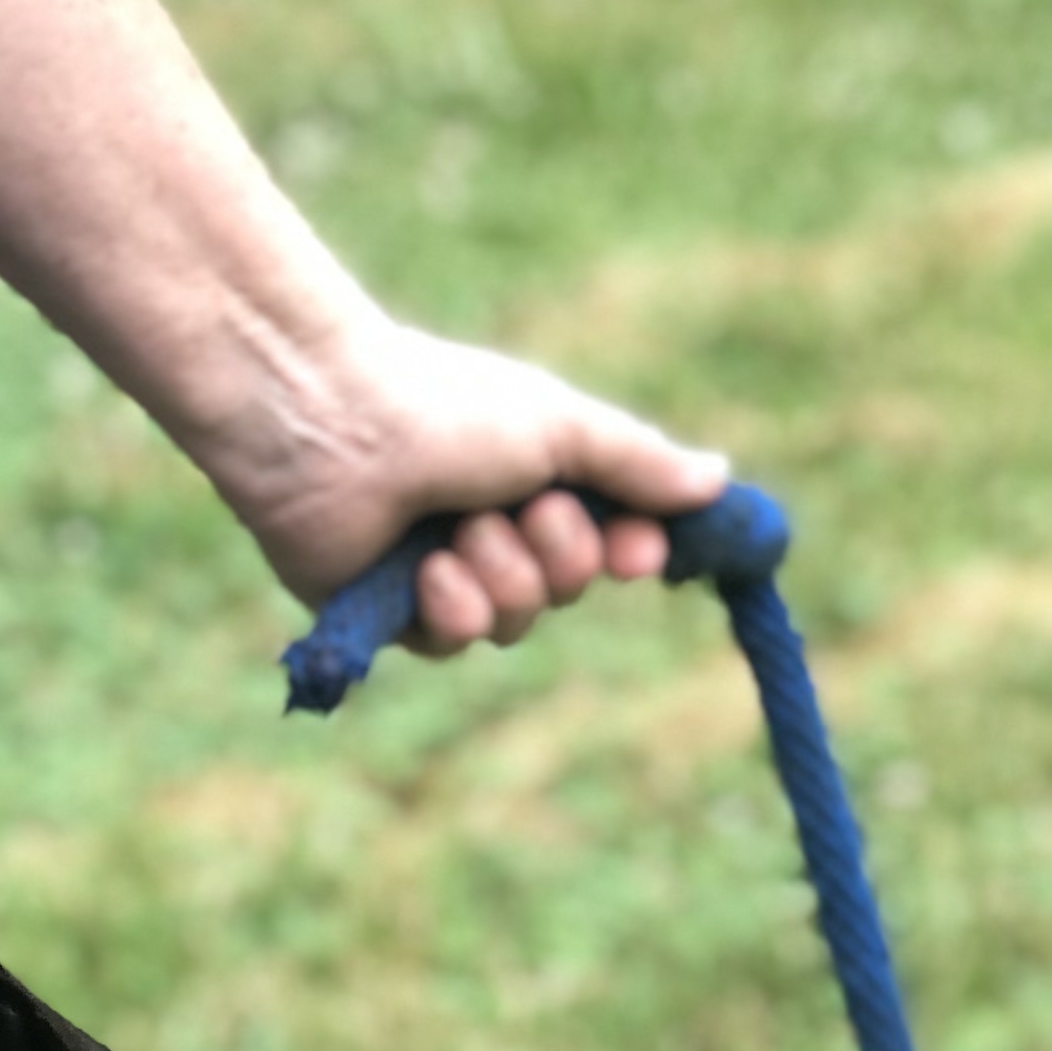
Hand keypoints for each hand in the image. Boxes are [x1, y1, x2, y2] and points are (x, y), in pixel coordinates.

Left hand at [204, 313, 729, 655]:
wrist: (333, 425)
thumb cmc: (446, 408)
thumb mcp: (562, 428)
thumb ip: (639, 462)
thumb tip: (718, 480)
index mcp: (536, 474)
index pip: (612, 536)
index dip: (633, 552)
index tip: (642, 554)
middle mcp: (495, 523)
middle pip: (570, 587)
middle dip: (558, 555)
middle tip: (527, 509)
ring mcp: (444, 571)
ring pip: (516, 621)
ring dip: (501, 575)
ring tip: (458, 527)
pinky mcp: (393, 612)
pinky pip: (456, 642)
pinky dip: (451, 605)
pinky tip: (426, 566)